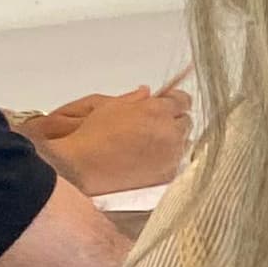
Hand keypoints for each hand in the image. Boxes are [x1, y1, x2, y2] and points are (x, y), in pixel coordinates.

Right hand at [22, 80, 192, 194]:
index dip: (175, 101)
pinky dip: (168, 159)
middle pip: (185, 122)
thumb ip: (134, 98)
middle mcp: (169, 133)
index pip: (182, 101)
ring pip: (184, 143)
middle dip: (173, 120)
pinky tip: (150, 159)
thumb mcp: (109, 106)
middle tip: (156, 123)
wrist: (82, 166)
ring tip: (150, 143)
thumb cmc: (92, 135)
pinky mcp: (167, 174)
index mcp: (157, 111)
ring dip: (173, 140)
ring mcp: (171, 155)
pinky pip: (177, 162)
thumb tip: (147, 92)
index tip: (169, 103)